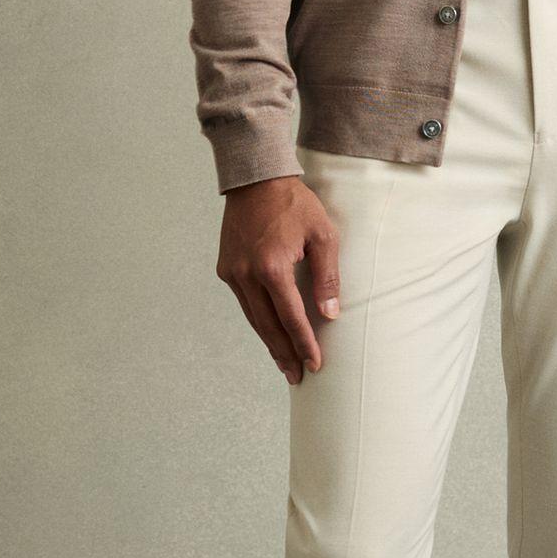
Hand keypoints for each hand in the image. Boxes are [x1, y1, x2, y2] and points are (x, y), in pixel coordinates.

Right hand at [216, 175, 340, 383]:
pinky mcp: (226, 268)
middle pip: (268, 326)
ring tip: (284, 363)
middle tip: (297, 377)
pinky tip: (269, 332)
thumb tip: (330, 315)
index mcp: (272, 267)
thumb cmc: (295, 204)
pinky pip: (245, 303)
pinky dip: (258, 321)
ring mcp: (233, 273)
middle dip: (284, 354)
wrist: (256, 180)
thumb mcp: (323, 235)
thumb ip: (328, 277)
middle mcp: (247, 275)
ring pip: (253, 318)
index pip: (291, 318)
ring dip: (269, 342)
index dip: (304, 344)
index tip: (315, 365)